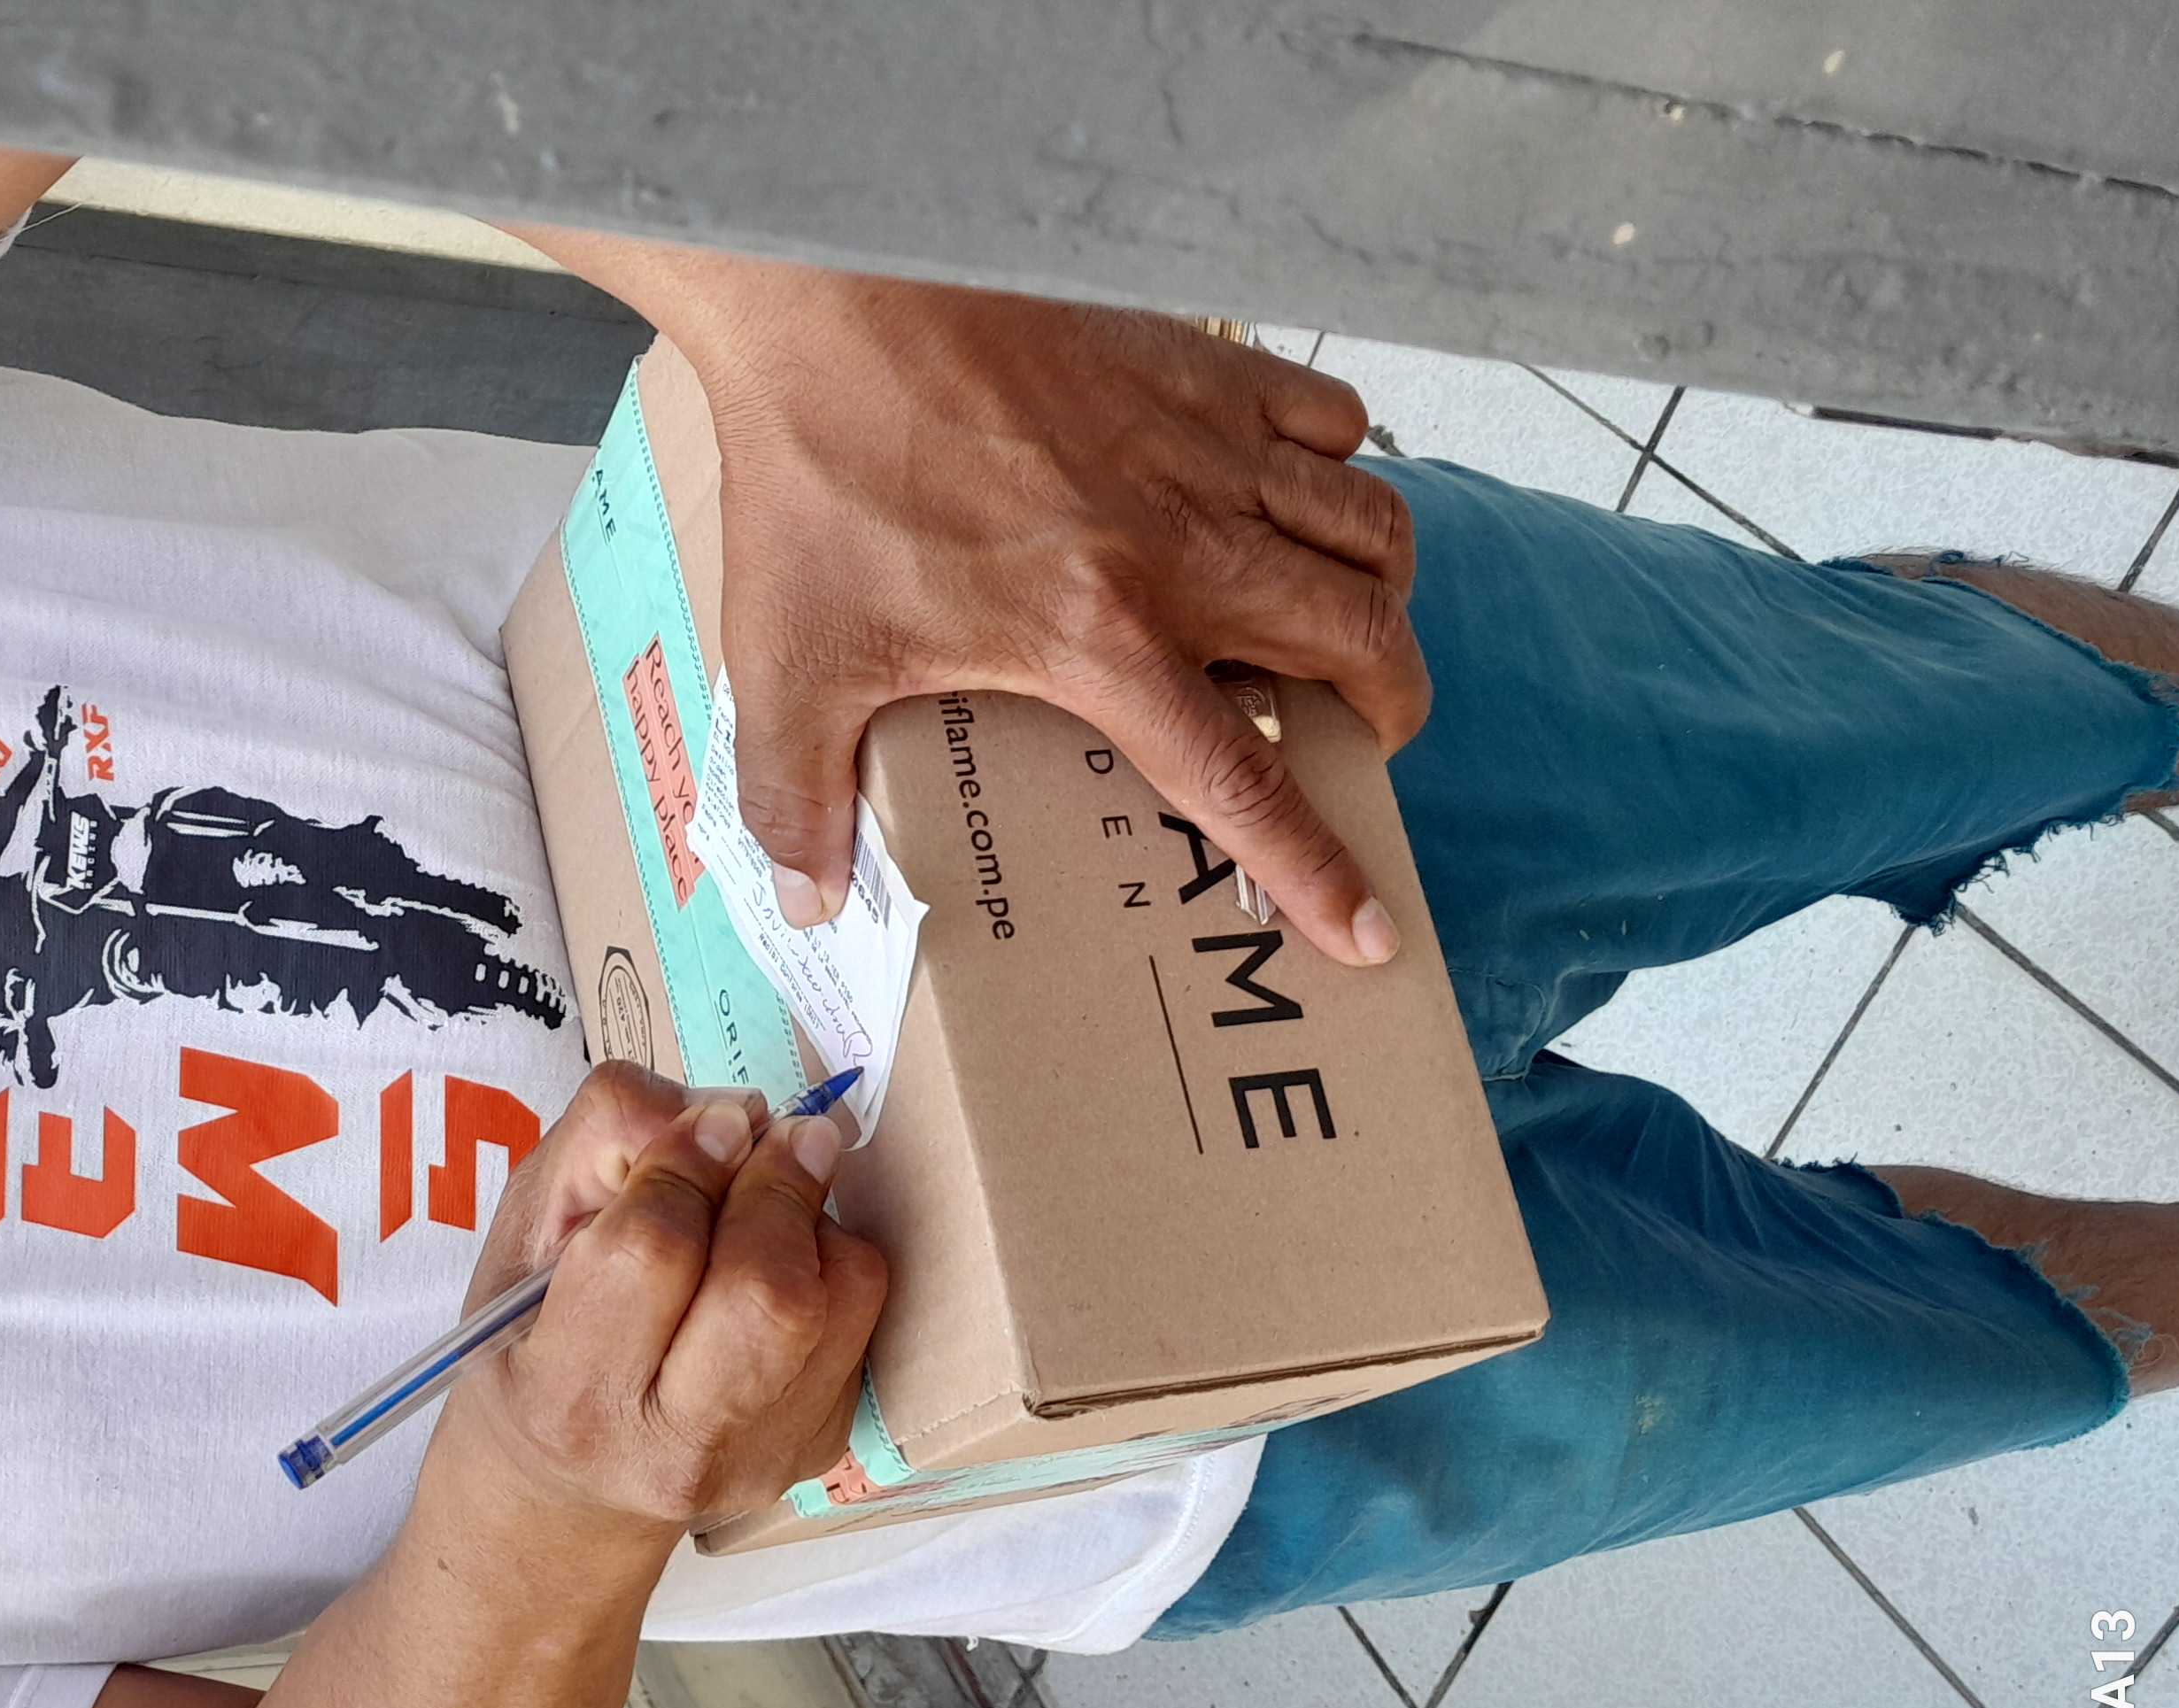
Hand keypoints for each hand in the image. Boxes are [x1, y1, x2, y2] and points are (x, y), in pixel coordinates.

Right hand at [438, 1062, 887, 1534]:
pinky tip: (776, 1262)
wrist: (566, 1494)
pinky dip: (829, 1263)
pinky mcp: (820, 1445)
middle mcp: (673, 1448)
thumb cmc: (529, 1343)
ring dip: (814, 1219)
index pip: (651, 1253)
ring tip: (769, 1197)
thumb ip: (602, 1144)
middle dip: (776, 1185)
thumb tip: (724, 1111)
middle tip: (772, 1132)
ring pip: (838, 1299)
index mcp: (570, 1395)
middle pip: (766, 1293)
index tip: (709, 1120)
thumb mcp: (522, 1237)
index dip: (687, 1163)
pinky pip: (860, 1319)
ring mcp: (760, 1457)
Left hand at [687, 276, 1427, 962]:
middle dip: (1389, 709)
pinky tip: (1295, 493)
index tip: (1367, 929)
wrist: (829, 306)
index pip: (1241, 781)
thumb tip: (813, 899)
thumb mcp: (789, 664)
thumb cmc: (816, 481)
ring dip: (1383, 593)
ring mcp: (1203, 446)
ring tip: (1351, 625)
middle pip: (1358, 643)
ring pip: (1372, 529)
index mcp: (1098, 639)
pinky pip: (1333, 419)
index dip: (1313, 867)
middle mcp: (1183, 546)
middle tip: (1366, 737)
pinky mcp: (1199, 364)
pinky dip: (1343, 465)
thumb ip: (798, 797)